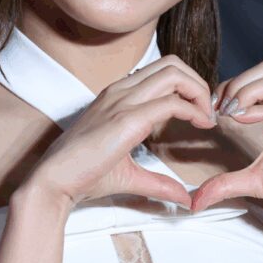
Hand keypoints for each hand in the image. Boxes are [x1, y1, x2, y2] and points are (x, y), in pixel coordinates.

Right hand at [28, 55, 216, 208]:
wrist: (54, 182)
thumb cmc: (83, 175)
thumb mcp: (129, 175)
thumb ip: (159, 183)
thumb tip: (184, 198)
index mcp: (117, 96)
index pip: (160, 71)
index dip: (187, 86)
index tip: (200, 113)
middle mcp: (120, 91)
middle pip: (172, 63)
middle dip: (198, 83)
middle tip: (208, 112)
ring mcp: (122, 101)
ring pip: (174, 73)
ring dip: (199, 91)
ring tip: (207, 118)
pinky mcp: (126, 119)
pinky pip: (171, 101)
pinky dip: (193, 110)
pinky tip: (201, 126)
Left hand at [192, 59, 262, 229]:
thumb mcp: (255, 182)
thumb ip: (225, 184)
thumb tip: (196, 199)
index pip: (257, 79)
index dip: (231, 86)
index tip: (211, 108)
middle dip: (238, 81)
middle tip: (217, 106)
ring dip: (247, 91)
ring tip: (228, 112)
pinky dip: (260, 111)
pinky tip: (240, 121)